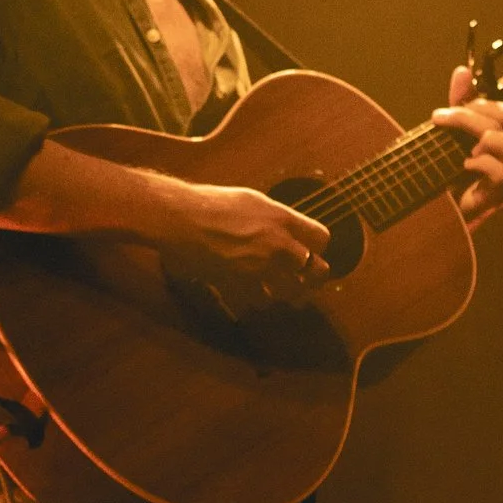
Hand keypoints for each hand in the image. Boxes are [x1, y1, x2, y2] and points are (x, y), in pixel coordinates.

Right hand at [160, 181, 334, 307]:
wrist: (181, 219)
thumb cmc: (209, 204)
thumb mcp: (251, 200)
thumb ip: (275, 217)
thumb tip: (287, 227)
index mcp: (282, 219)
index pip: (321, 238)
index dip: (319, 247)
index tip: (313, 251)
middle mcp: (277, 245)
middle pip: (315, 270)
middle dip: (312, 275)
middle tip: (305, 278)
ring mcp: (260, 268)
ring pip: (289, 292)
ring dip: (284, 291)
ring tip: (277, 288)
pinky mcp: (240, 285)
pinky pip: (259, 302)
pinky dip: (257, 300)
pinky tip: (251, 293)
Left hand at [433, 66, 502, 223]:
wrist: (445, 208)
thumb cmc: (452, 169)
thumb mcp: (453, 132)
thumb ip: (460, 103)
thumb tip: (462, 71)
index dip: (474, 103)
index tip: (443, 112)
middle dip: (469, 115)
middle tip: (441, 120)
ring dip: (481, 138)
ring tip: (460, 146)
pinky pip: (502, 171)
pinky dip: (480, 164)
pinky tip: (464, 165)